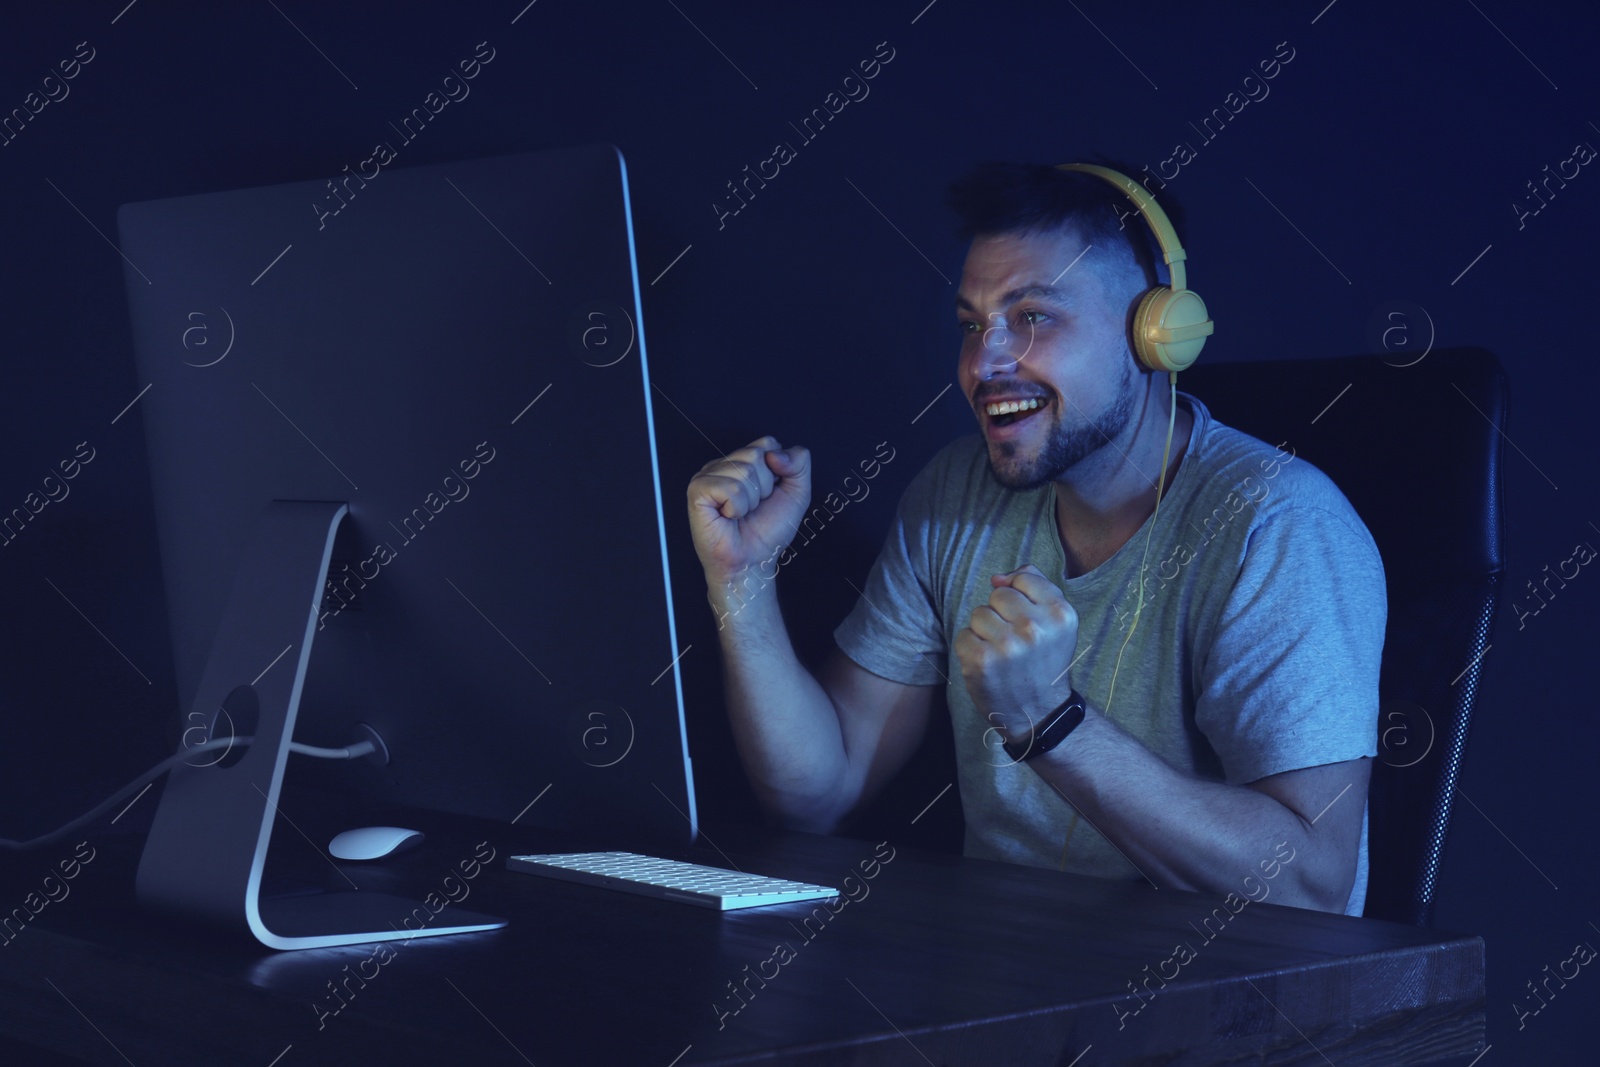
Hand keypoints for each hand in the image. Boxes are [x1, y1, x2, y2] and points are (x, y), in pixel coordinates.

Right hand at [686, 435, 810, 587]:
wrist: (753, 562)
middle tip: (753, 507)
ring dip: (751, 500)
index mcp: (744, 461)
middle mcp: (724, 465)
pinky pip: (729, 487)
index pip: (767, 444)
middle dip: (764, 487)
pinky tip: (729, 516)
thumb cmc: (768, 532)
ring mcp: (708, 476)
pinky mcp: (697, 491)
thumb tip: (775, 452)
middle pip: (756, 454)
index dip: (777, 472)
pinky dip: (736, 507)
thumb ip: (799, 462)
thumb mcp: (797, 493)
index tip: (769, 495)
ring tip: (741, 513)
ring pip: (743, 470)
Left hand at [953, 565, 1078, 741]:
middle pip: (998, 595)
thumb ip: (1034, 585)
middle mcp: (1035, 628)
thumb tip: (998, 578)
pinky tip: (989, 665)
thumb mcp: (1055, 621)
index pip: (1023, 579)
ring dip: (985, 632)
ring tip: (1003, 654)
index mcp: (1060, 613)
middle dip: (1001, 615)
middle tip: (1015, 642)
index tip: (1029, 622)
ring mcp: (1007, 645)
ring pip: (979, 614)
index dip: (1020, 599)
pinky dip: (971, 649)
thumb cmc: (1044, 661)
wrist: (1039, 712)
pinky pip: (963, 635)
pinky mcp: (981, 660)